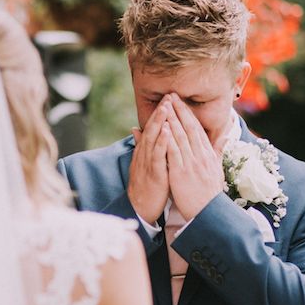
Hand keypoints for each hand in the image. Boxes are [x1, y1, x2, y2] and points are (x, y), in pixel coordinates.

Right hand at [128, 96, 170, 223]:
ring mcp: (147, 163)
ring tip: (167, 107)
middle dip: (160, 113)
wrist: (141, 208)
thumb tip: (136, 129)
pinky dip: (162, 141)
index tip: (167, 100)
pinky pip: (158, 155)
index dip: (158, 115)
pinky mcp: (154, 172)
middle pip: (151, 129)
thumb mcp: (143, 164)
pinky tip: (168, 131)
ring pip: (153, 139)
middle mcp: (144, 155)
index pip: (151, 129)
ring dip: (160, 122)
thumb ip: (141, 147)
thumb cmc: (146, 186)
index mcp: (144, 152)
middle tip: (168, 97)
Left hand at [164, 94, 226, 220]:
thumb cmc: (210, 194)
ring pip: (181, 136)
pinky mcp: (181, 172)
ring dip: (172, 119)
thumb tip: (224, 135)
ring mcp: (191, 163)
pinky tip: (162, 127)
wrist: (208, 214)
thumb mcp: (217, 169)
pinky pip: (173, 152)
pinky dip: (168, 138)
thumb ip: (218, 151)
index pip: (197, 129)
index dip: (188, 113)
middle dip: (179, 110)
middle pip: (189, 128)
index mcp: (208, 154)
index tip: (180, 101)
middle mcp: (201, 156)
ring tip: (165, 105)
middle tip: (171, 95)